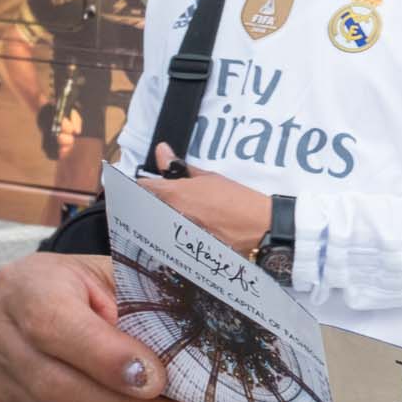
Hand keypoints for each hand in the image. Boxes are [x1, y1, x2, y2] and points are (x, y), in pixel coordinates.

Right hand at [0, 251, 212, 401]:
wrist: (74, 313)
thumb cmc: (109, 291)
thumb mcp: (126, 280)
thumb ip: (144, 309)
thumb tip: (181, 362)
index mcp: (24, 287)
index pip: (53, 326)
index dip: (105, 358)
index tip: (156, 379)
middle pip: (58, 389)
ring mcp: (0, 389)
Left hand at [138, 143, 270, 254]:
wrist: (260, 228)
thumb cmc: (238, 200)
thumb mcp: (210, 177)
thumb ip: (181, 167)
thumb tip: (162, 151)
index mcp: (174, 194)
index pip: (141, 187)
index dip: (143, 185)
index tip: (150, 184)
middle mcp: (169, 216)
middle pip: (147, 208)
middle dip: (154, 202)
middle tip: (173, 201)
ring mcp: (175, 235)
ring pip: (158, 224)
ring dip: (164, 218)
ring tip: (188, 216)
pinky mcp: (184, 250)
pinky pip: (171, 239)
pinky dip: (176, 234)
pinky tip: (194, 230)